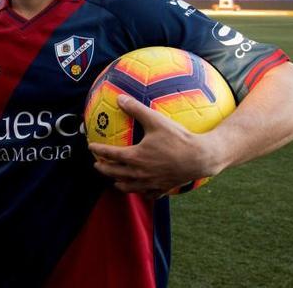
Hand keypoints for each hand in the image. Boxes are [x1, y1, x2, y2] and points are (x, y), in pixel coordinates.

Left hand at [87, 94, 216, 197]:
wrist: (201, 158)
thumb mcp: (156, 120)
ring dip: (118, 183)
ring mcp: (151, 183)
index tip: (91, 147)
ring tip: (114, 179)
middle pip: (115, 173)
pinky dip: (140, 191)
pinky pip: (147, 194)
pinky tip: (140, 188)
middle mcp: (140, 172)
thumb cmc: (178, 138)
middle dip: (103, 169)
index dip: (98, 150)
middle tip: (97, 165)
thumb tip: (120, 98)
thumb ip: (136, 109)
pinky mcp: (163, 188)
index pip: (110, 154)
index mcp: (135, 157)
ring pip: (128, 187)